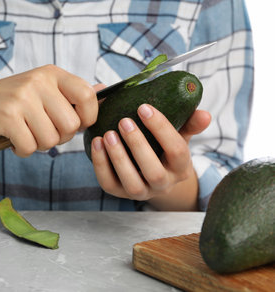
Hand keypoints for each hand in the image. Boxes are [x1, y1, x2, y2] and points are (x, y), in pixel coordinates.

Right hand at [0, 65, 97, 156]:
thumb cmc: (12, 101)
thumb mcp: (42, 89)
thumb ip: (71, 93)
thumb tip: (105, 90)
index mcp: (52, 74)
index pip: (87, 95)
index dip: (87, 117)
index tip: (75, 124)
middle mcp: (38, 81)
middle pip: (70, 125)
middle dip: (60, 137)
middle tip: (43, 131)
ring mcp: (22, 98)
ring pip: (50, 139)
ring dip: (39, 145)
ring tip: (26, 133)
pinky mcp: (7, 116)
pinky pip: (30, 147)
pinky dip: (23, 150)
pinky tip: (14, 140)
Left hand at [90, 104, 210, 208]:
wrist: (149, 172)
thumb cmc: (163, 147)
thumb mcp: (179, 134)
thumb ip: (189, 123)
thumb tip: (205, 115)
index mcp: (181, 167)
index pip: (177, 150)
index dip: (161, 129)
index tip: (144, 108)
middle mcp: (163, 184)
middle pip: (153, 171)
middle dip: (138, 145)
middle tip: (124, 122)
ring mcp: (141, 191)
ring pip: (132, 183)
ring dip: (118, 158)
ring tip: (108, 134)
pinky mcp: (119, 193)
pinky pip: (109, 183)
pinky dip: (100, 164)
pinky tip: (96, 143)